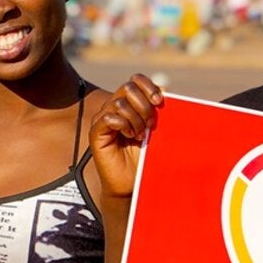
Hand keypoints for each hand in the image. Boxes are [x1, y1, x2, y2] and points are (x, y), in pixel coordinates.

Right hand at [89, 75, 163, 200]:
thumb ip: (159, 110)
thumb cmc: (146, 157)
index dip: (148, 86)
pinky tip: (128, 137)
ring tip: (139, 135)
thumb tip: (166, 89)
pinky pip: (108, 118)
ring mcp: (103, 119)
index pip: (135, 80)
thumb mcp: (157, 130)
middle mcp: (113, 108)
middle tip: (150, 125)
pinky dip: (122, 125)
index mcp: (129, 104)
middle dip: (144, 106)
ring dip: (135, 119)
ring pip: (119, 103)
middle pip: (127, 88)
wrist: (133, 182)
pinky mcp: (96, 132)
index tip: (159, 101)